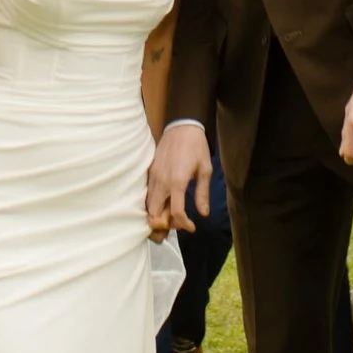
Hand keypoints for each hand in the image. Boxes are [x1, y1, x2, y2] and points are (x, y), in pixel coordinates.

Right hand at [146, 119, 213, 237]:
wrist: (181, 125)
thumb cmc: (197, 147)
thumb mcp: (205, 170)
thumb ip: (202, 194)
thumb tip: (203, 214)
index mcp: (177, 182)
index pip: (176, 213)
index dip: (183, 224)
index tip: (192, 226)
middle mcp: (162, 182)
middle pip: (154, 213)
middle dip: (164, 225)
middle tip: (177, 225)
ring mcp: (153, 176)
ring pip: (148, 205)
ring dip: (158, 215)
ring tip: (171, 216)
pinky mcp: (149, 172)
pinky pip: (147, 194)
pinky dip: (154, 204)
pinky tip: (165, 204)